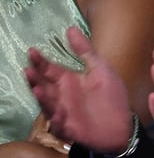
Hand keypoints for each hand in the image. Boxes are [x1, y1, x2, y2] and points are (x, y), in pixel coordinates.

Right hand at [25, 27, 132, 153]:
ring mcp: (64, 113)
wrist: (122, 125)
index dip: (40, 61)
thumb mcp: (101, 69)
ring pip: (48, 105)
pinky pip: (60, 126)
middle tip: (28, 70)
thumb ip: (85, 51)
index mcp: (68, 81)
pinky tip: (58, 114)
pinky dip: (57, 121)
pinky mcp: (70, 129)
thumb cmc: (111, 96)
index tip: (32, 51)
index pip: (49, 69)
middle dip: (35, 79)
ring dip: (43, 98)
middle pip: (43, 86)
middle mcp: (62, 96)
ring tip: (37, 89)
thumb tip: (70, 28)